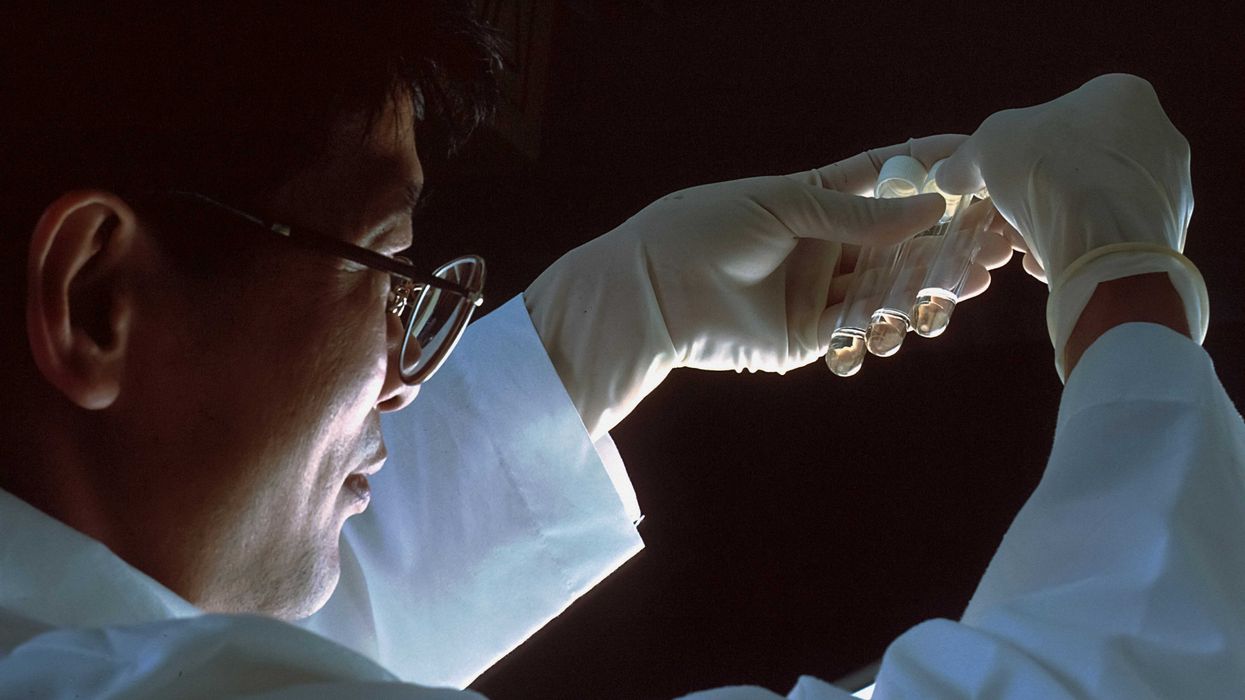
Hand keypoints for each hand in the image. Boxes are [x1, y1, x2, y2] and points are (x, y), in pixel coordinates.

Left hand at [525, 135, 1011, 439]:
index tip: (979, 166)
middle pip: (902, 246)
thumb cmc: (707, 228)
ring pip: (889, 293)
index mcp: (820, 200)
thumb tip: (933, 207)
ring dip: (925, 294)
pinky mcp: (808, 339)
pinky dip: (879, 335)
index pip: (889, 181)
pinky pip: (857, 336)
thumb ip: (857, 214)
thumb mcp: (785, 205)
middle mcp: (828, 247)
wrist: (654, 290)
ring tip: (957, 292)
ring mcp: (820, 294)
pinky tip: (894, 331)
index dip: (933, 174)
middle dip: (946, 248)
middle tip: (991, 252)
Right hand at [935, 73, 1207, 378]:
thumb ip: (968, 157)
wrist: (1106, 238)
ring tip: (1026, 246)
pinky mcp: (1168, 233)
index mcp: (1123, 96)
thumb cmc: (1049, 169)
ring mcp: (1172, 188)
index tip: (997, 179)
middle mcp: (1158, 134)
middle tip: (1007, 218)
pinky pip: (1112, 238)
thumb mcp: (990, 145)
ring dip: (1056, 223)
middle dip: (1038, 193)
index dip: (1021, 151)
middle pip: (1078, 165)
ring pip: (1095, 205)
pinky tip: (1053, 262)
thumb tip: (947, 173)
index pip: (1063, 119)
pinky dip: (1081, 248)